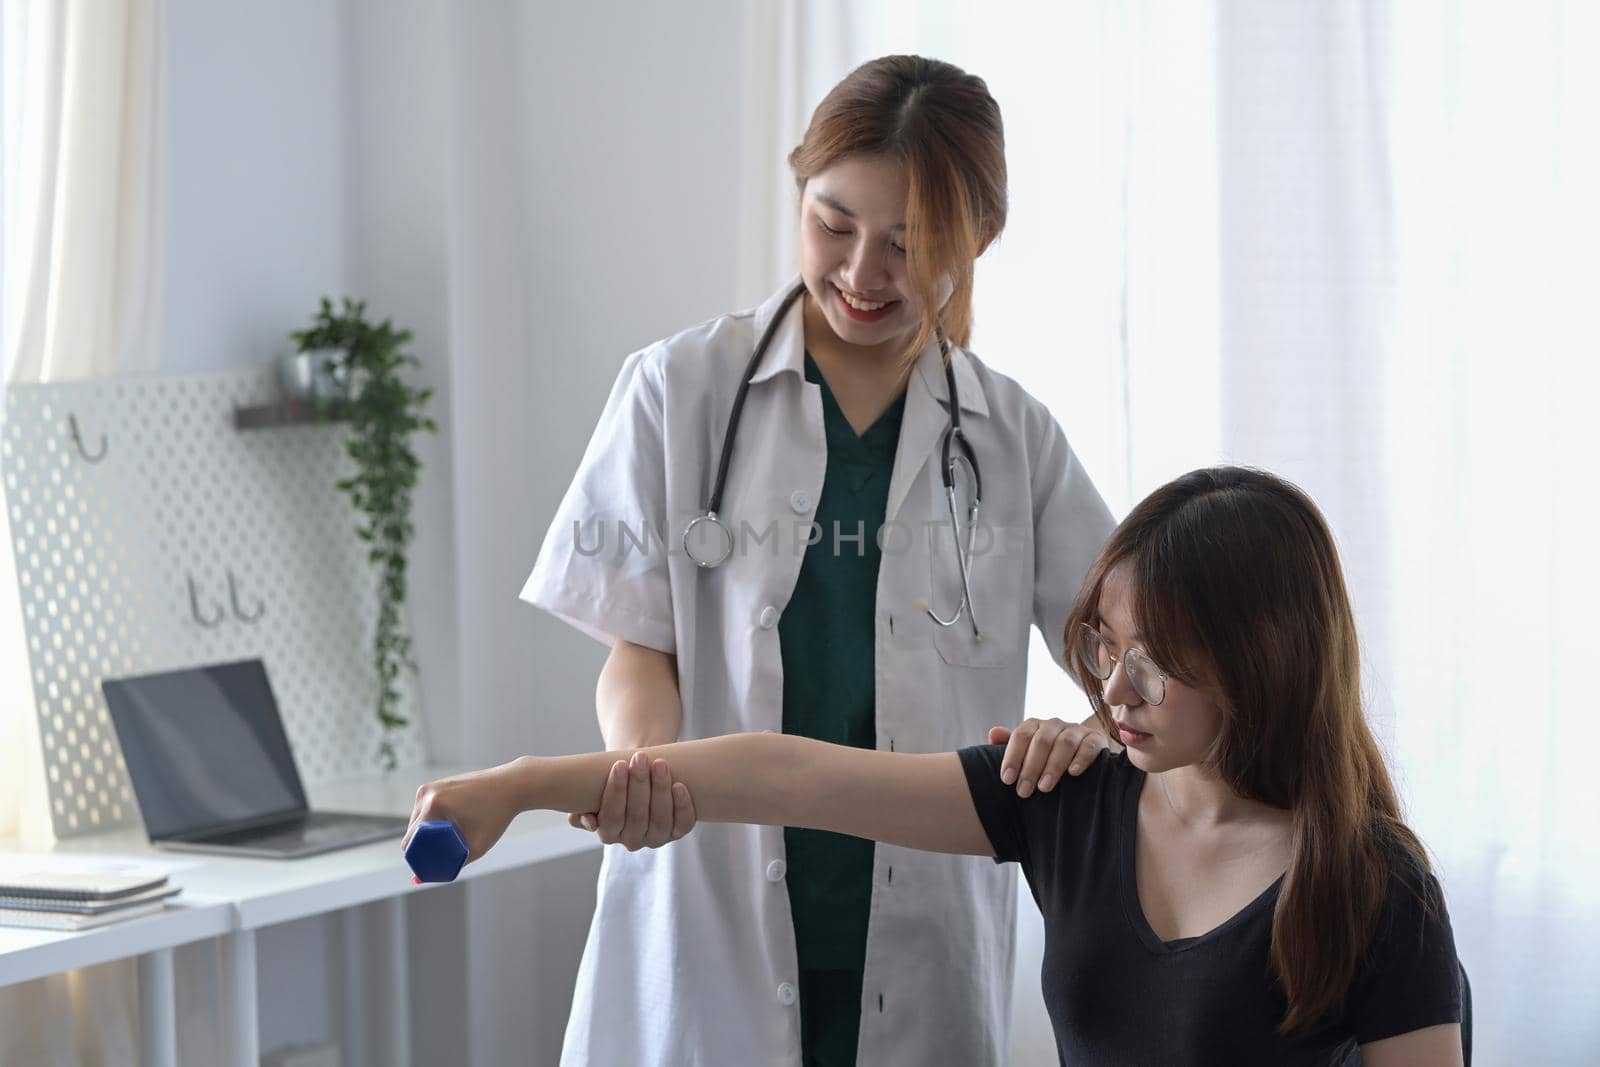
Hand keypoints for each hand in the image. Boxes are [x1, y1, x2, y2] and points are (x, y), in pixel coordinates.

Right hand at [404, 762, 522, 865]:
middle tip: (447, 855)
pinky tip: (450, 826)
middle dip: (423, 847)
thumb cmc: (497, 816)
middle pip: (412, 832)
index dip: (418, 859)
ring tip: (452, 839)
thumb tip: (417, 880)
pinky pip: (424, 811)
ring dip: (426, 834)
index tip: (434, 867)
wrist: (511, 785)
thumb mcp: (476, 846)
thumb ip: (448, 866)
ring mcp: (429, 787)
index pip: (410, 841)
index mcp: (433, 806)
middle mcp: (426, 793)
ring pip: (416, 821)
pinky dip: (432, 822)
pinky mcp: (435, 785)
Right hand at [567, 751, 696, 850]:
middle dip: (639, 784)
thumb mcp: (594, 793)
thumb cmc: (616, 782)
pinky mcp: (677, 831)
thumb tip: (585, 821)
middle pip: (637, 817)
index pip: (611, 817)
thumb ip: (582, 807)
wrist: (641, 776)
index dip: (615, 792)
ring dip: (660, 790)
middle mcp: (632, 840)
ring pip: (660, 819)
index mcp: (609, 833)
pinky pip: (682, 824)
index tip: (618, 764)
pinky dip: (682, 806)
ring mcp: (656, 838)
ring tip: (660, 764)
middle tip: (639, 757)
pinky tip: (679, 785)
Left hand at [987, 717, 1114, 797]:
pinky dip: (1082, 758)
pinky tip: (1073, 773)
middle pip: (1042, 741)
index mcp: (1035, 726)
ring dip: (1053, 766)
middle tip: (1024, 791)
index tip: (1007, 780)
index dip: (1013, 757)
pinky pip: (1090, 746)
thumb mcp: (1026, 753)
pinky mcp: (1096, 740)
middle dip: (1031, 767)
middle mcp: (1055, 724)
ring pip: (1065, 742)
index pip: (1021, 735)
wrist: (1081, 755)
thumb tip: (993, 733)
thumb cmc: (1045, 758)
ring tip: (1044, 787)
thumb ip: (1009, 745)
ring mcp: (1077, 730)